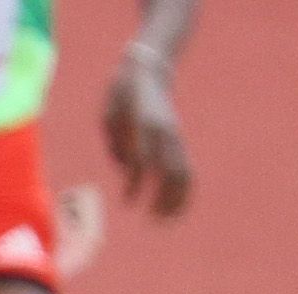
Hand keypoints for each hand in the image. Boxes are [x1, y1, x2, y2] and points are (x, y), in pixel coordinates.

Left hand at [102, 51, 192, 215]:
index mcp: (147, 124)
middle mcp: (164, 132)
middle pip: (172, 170)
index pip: (144, 159)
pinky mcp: (176, 140)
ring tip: (163, 220)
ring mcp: (174, 136)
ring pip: (183, 172)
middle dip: (164, 198)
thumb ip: (117, 141)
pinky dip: (182, 189)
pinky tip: (173, 208)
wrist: (149, 70)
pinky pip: (185, 168)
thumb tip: (128, 168)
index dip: (136, 183)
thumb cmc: (123, 94)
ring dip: (176, 199)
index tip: (128, 202)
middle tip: (152, 220)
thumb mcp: (112, 114)